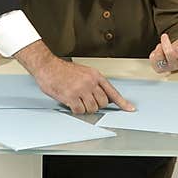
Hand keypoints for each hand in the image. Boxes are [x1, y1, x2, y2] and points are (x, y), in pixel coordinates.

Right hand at [15, 41, 134, 113]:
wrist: (47, 66)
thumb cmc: (63, 70)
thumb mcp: (83, 72)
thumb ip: (94, 83)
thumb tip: (102, 96)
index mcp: (95, 75)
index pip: (112, 91)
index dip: (122, 102)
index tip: (130, 109)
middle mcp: (90, 82)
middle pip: (103, 103)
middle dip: (96, 105)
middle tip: (86, 101)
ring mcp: (81, 89)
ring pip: (92, 108)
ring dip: (85, 108)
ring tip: (76, 100)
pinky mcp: (71, 96)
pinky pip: (79, 111)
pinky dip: (76, 110)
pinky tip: (71, 103)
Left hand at [149, 29, 177, 72]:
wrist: (174, 57)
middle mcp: (176, 65)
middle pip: (170, 53)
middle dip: (166, 43)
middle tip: (165, 36)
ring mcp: (167, 67)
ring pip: (159, 56)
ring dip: (159, 47)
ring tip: (162, 46)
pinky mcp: (158, 68)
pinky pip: (152, 59)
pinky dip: (153, 53)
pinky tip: (158, 52)